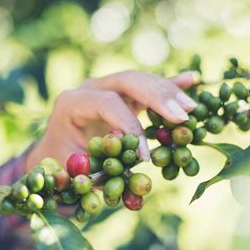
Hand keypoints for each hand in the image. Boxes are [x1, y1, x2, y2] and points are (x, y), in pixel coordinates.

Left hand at [25, 70, 198, 171]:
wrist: (56, 153)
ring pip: (141, 80)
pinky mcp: (121, 93)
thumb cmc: (61, 164)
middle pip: (128, 80)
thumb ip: (100, 168)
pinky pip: (147, 86)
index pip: (107, 103)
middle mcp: (89, 88)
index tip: (146, 155)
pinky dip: (169, 84)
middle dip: (158, 97)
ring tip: (193, 108)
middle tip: (183, 116)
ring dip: (168, 92)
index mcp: (71, 102)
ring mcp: (107, 87)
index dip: (130, 126)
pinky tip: (192, 79)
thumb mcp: (72, 170)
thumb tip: (135, 169)